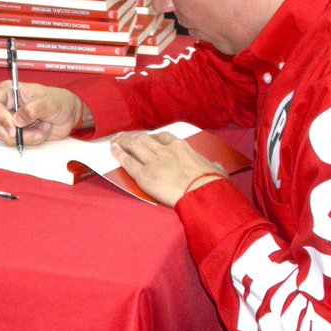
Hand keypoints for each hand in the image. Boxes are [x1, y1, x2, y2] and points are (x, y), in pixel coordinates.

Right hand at [0, 81, 88, 146]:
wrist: (70, 115)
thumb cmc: (60, 101)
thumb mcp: (48, 103)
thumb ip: (32, 109)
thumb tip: (17, 120)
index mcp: (10, 91)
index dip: (0, 117)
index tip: (14, 126)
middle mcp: (7, 106)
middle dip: (17, 132)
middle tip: (35, 131)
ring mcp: (12, 121)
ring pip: (7, 136)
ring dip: (27, 137)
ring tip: (43, 129)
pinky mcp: (19, 132)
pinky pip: (17, 142)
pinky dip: (31, 140)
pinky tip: (42, 131)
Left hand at [110, 131, 225, 207]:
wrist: (202, 194)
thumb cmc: (211, 183)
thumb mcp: (216, 168)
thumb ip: (212, 165)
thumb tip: (216, 166)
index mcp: (181, 146)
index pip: (162, 136)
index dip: (151, 137)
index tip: (147, 138)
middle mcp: (165, 150)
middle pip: (144, 138)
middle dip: (132, 137)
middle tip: (124, 137)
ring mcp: (154, 161)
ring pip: (134, 145)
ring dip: (123, 142)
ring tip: (115, 142)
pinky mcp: (144, 175)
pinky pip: (128, 161)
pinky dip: (119, 154)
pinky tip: (113, 150)